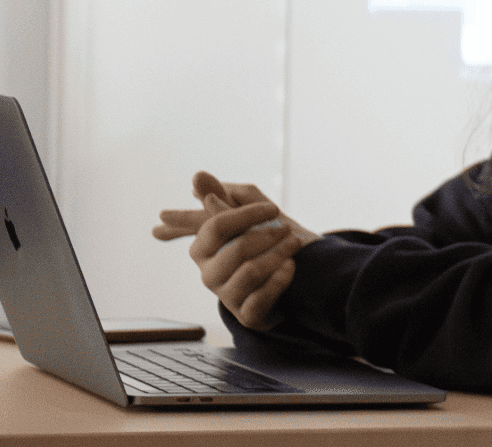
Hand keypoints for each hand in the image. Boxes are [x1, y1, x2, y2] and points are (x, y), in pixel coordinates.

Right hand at [152, 171, 315, 329]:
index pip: (217, 226)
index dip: (247, 215)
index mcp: (202, 248)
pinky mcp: (246, 315)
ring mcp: (227, 296)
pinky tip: (290, 267)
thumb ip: (224, 197)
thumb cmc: (262, 242)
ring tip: (294, 244)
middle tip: (287, 229)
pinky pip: (262, 298)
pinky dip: (280, 279)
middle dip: (267, 236)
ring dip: (279, 254)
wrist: (288, 277)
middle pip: (238, 249)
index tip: (273, 208)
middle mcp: (208, 274)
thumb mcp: (246, 216)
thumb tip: (197, 176)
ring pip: (251, 272)